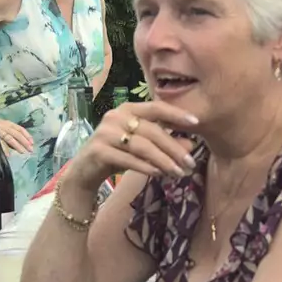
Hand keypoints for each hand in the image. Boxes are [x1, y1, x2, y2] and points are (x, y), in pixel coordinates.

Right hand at [0, 110, 35, 154]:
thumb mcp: (0, 127)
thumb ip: (7, 136)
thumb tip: (14, 146)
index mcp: (7, 123)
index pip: (20, 128)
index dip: (27, 135)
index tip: (32, 142)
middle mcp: (4, 125)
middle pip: (17, 134)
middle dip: (25, 142)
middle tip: (30, 149)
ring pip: (10, 137)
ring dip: (17, 145)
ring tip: (22, 152)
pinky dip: (4, 148)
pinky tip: (8, 154)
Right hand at [66, 101, 199, 192]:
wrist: (85, 171)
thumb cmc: (117, 154)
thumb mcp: (143, 147)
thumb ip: (165, 142)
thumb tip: (192, 144)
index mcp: (128, 109)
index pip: (156, 107)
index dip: (177, 114)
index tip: (196, 122)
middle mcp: (116, 116)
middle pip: (152, 130)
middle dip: (174, 148)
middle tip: (190, 163)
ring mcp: (105, 133)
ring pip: (142, 146)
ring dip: (164, 161)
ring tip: (178, 173)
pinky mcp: (98, 151)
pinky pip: (127, 160)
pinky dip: (145, 167)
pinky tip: (159, 174)